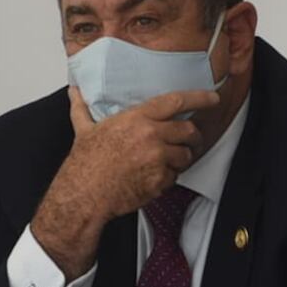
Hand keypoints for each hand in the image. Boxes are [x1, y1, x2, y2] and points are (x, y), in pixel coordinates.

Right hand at [30, 86, 218, 277]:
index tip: (212, 98)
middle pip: (188, 130)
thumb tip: (74, 91)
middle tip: (192, 140)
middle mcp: (151, 136)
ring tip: (168, 162)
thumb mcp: (84, 130)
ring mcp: (157, 159)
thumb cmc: (85, 163)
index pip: (176, 101)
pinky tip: (154, 178)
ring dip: (181, 158)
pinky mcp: (160, 180)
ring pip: (185, 155)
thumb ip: (82, 108)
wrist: (84, 194)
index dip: (199, 98)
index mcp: (136, 118)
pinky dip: (168, 178)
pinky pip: (175, 177)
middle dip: (194, 136)